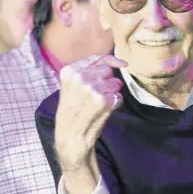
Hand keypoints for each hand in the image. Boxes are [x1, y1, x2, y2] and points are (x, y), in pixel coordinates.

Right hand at [55, 54, 127, 173]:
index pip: (96, 58)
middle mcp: (80, 78)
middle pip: (107, 70)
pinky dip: (115, 103)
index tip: (123, 63)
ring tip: (98, 103)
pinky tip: (103, 110)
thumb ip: (85, 72)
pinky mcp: (104, 100)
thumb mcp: (70, 86)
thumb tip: (111, 63)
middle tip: (97, 94)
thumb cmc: (72, 111)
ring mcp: (93, 88)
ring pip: (116, 83)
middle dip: (108, 80)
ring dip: (112, 92)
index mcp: (70, 72)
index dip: (112, 60)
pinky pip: (119, 96)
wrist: (70, 135)